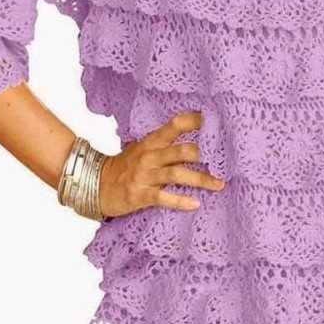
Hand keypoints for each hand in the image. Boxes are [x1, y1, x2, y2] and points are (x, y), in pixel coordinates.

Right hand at [97, 110, 224, 217]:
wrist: (96, 184)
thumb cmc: (126, 166)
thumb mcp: (143, 148)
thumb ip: (165, 143)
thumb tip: (197, 139)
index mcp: (151, 141)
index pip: (175, 125)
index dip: (195, 121)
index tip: (217, 120)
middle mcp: (149, 156)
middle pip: (181, 151)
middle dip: (206, 155)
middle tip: (228, 159)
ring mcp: (144, 176)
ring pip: (177, 175)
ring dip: (201, 180)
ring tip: (220, 184)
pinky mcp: (140, 195)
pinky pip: (163, 198)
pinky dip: (180, 201)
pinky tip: (196, 204)